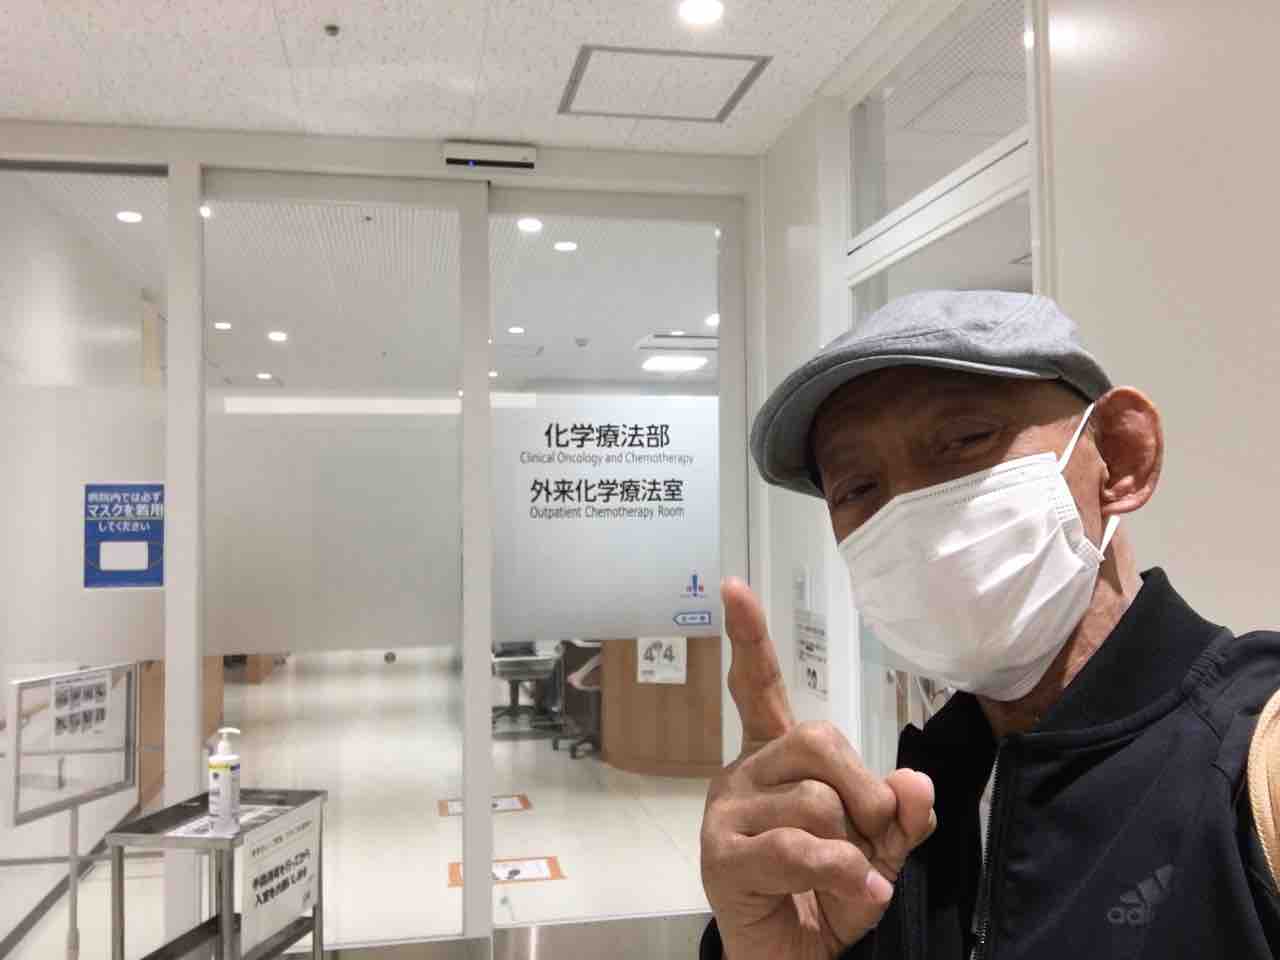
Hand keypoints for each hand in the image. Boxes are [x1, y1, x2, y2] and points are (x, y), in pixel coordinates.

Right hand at [700, 578, 936, 958]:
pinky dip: (845, 876)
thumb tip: (915, 782)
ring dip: (858, 849)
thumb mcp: (881, 851)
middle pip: (817, 738)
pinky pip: (798, 847)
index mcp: (774, 759)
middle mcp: (743, 773)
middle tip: (875, 837)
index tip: (734, 587)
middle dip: (866, 790)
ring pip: (816, 800)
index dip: (749, 638)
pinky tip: (859, 896)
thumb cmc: (830, 899)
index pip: (760, 687)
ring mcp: (726, 813)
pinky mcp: (721, 858)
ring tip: (852, 881)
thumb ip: (900, 812)